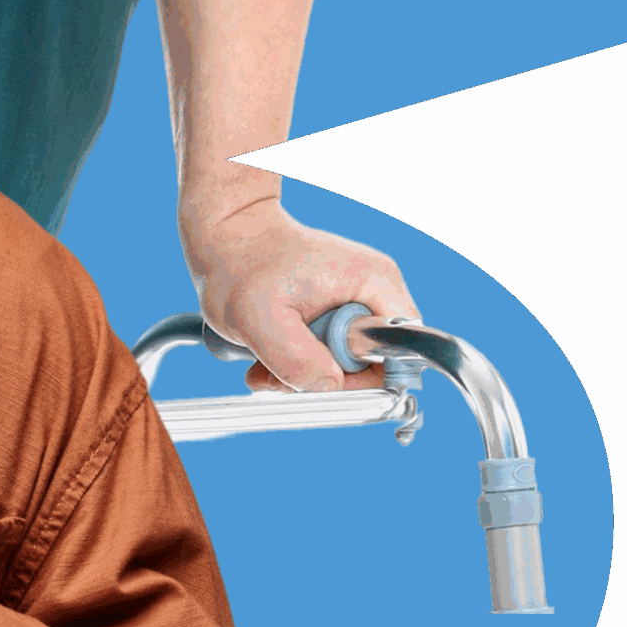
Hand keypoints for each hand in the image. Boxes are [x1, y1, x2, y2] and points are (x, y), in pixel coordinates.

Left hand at [183, 195, 418, 392]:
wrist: (224, 238)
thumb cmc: (239, 262)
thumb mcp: (258, 315)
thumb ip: (297, 359)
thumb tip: (329, 387)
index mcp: (375, 283)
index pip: (401, 351)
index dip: (367, 378)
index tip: (322, 377)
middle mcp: (373, 296)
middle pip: (373, 368)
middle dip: (324, 380)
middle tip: (280, 369)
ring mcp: (353, 308)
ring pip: (344, 370)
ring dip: (302, 377)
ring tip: (266, 359)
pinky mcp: (332, 320)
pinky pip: (325, 362)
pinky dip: (294, 368)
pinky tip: (265, 357)